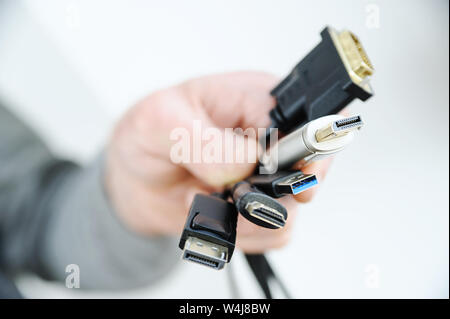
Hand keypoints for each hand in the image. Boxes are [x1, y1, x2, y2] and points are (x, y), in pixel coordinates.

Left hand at [104, 72, 332, 252]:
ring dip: (246, 219)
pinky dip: (240, 234)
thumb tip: (248, 163)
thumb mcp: (160, 121)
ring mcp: (267, 177)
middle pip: (306, 175)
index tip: (284, 178)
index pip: (307, 124)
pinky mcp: (259, 208)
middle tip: (229, 194)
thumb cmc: (147, 137)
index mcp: (257, 101)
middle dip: (267, 195)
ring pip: (288, 212)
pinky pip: (270, 235)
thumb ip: (206, 140)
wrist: (134, 178)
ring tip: (208, 201)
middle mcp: (270, 139)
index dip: (304, 153)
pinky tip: (214, 214)